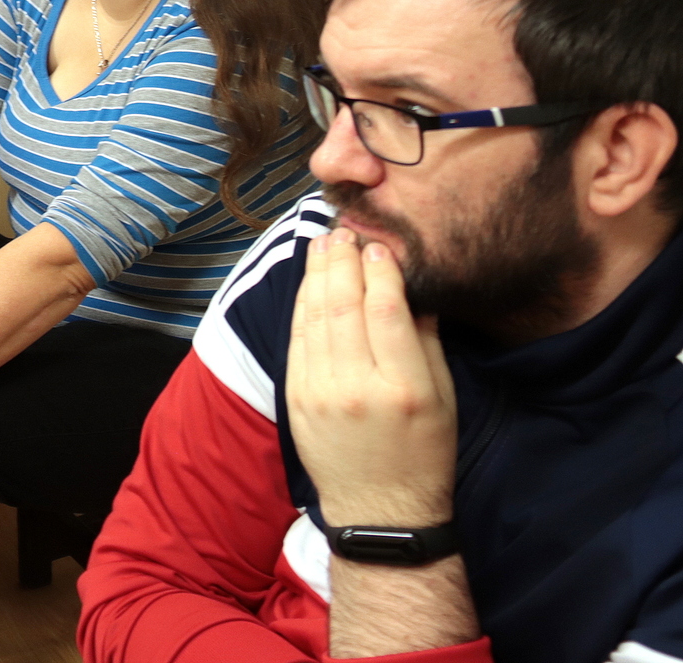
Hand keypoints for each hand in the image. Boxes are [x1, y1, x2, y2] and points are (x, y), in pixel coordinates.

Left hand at [285, 229, 456, 527]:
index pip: (385, 310)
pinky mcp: (295, 396)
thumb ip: (427, 342)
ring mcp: (319, 391)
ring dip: (316, 274)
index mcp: (403, 386)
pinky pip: (297, 338)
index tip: (379, 244)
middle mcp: (356, 386)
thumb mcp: (444, 399)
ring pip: (314, 317)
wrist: (380, 509)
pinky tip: (309, 282)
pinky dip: (302, 305)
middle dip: (341, 261)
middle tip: (342, 230)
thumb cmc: (423, 453)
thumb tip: (412, 289)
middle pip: (344, 305)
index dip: (379, 270)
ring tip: (322, 243)